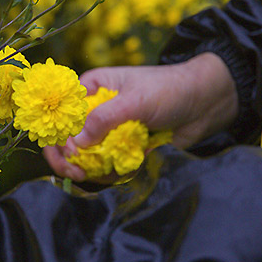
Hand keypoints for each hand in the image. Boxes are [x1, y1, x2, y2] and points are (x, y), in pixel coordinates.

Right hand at [44, 53, 237, 179]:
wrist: (205, 103)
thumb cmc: (170, 90)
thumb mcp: (135, 100)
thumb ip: (104, 119)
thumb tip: (75, 143)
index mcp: (92, 88)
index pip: (60, 112)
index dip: (56, 133)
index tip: (67, 152)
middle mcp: (96, 110)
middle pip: (67, 138)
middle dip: (67, 158)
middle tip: (76, 173)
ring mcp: (110, 130)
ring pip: (86, 156)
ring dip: (90, 169)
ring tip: (102, 173)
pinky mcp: (124, 148)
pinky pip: (107, 165)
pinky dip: (110, 172)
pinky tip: (121, 171)